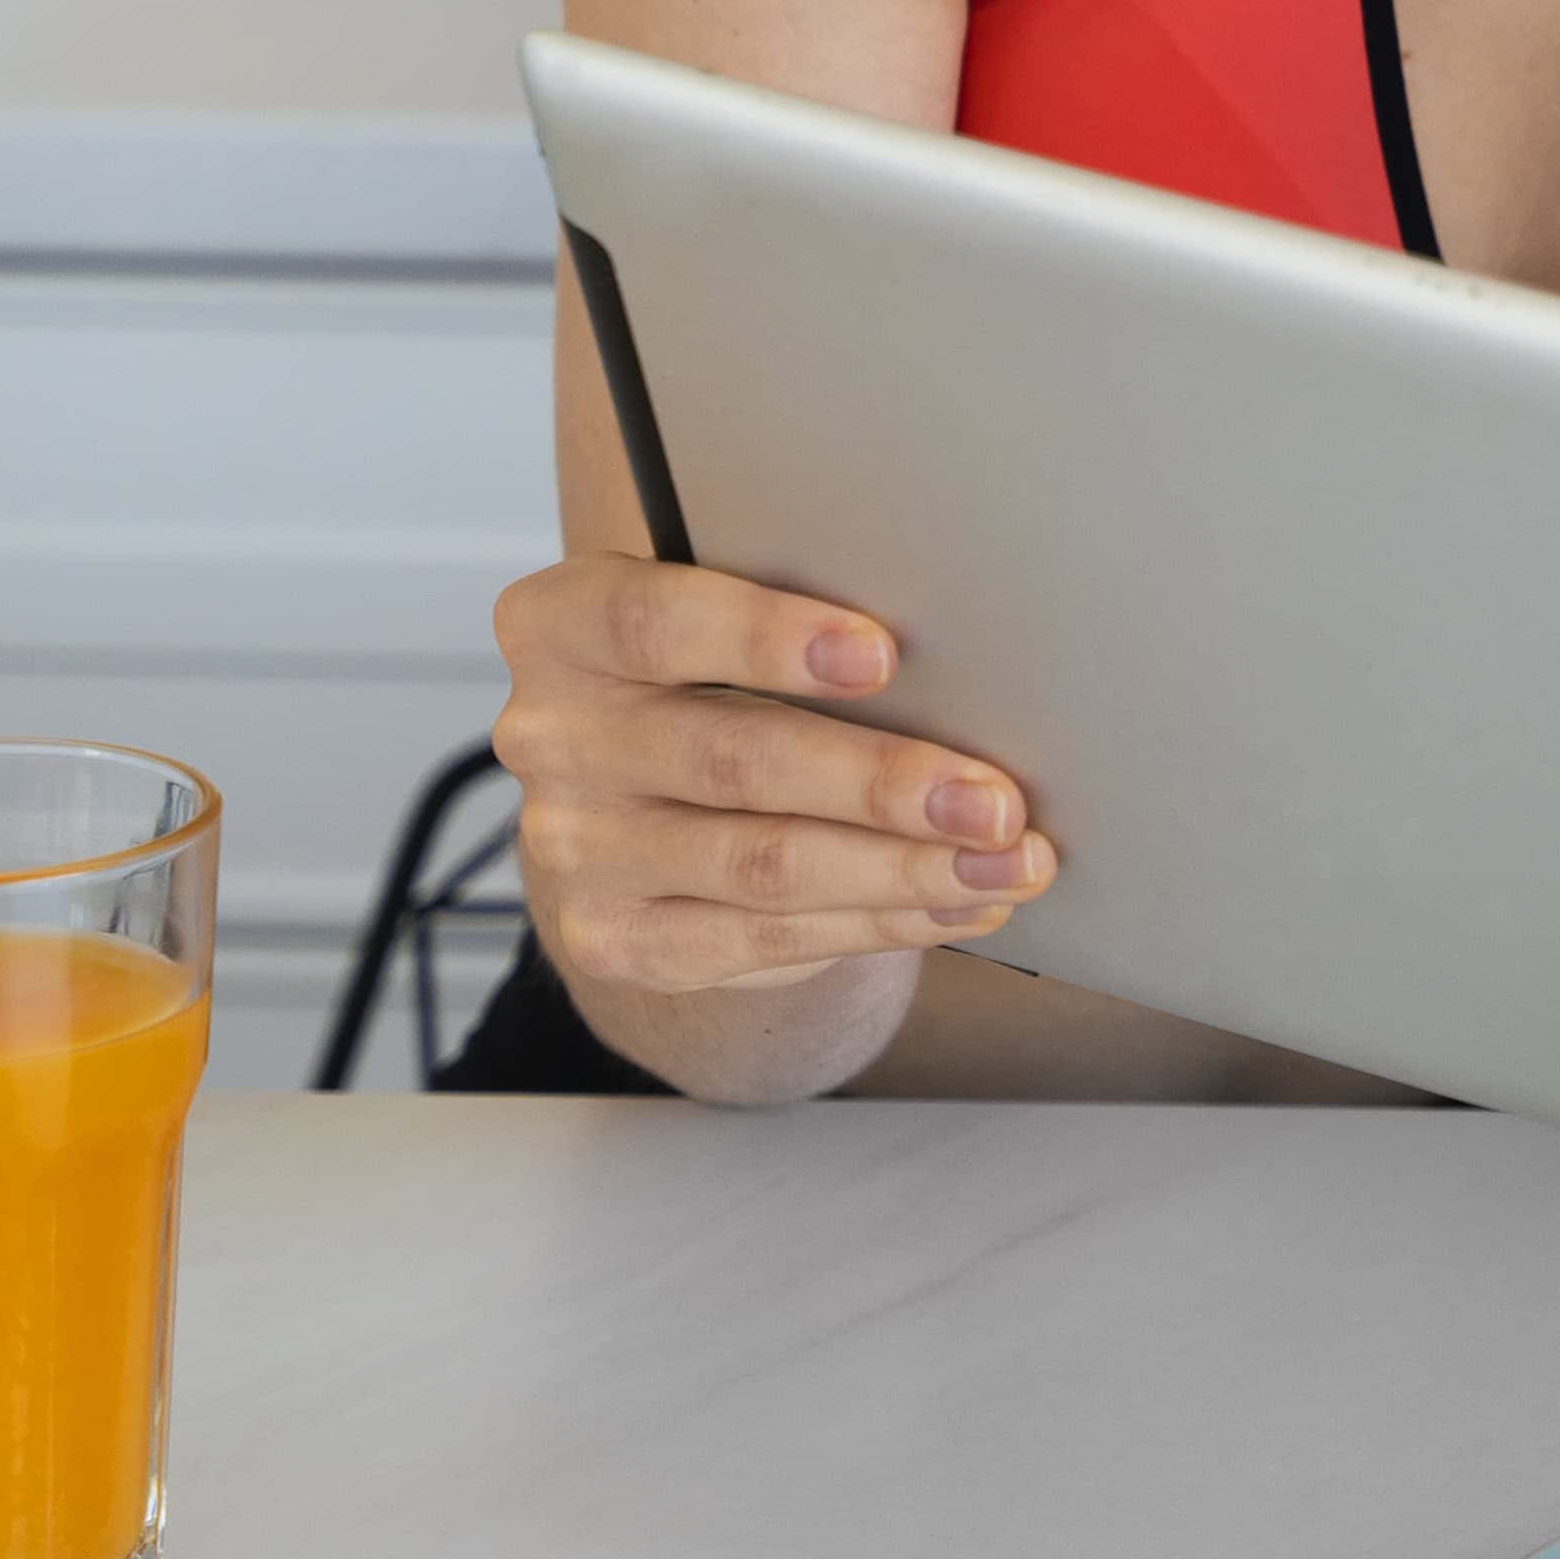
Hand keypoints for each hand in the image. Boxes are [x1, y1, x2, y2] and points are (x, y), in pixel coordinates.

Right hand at [488, 554, 1056, 989]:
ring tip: (1009, 861)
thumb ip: (799, 632)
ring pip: (762, 864)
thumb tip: (964, 668)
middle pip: (733, 758)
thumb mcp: (724, 632)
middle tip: (996, 799)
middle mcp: (550, 736)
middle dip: (882, 782)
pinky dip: (883, 919)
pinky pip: (767, 937)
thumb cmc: (714, 682)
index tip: (883, 652)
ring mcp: (572, 848)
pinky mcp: (612, 938)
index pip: (653, 621)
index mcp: (564, 623)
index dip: (767, 636)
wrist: (636, 814)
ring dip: (905, 868)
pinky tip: (962, 901)